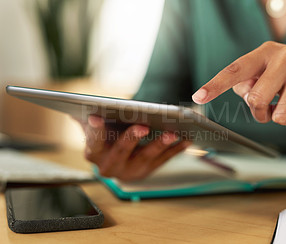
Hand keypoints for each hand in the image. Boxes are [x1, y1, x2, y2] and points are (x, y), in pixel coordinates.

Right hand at [76, 115, 190, 180]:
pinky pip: (163, 160)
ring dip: (160, 145)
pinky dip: (176, 150)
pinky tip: (186, 139)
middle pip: (121, 153)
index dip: (94, 131)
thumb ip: (87, 118)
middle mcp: (110, 166)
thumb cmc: (105, 135)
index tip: (95, 116)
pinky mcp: (148, 171)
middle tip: (143, 126)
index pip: (93, 143)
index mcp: (94, 153)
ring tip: (172, 133)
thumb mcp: (93, 127)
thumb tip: (79, 105)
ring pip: (146, 159)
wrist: (114, 157)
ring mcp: (131, 171)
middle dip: (132, 139)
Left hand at [192, 41, 285, 126]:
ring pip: (280, 116)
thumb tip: (244, 96)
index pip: (236, 70)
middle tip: (269, 108)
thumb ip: (248, 84)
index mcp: (266, 52)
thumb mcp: (268, 72)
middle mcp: (285, 57)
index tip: (198, 96)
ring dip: (281, 118)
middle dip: (259, 112)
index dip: (215, 85)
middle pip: (256, 100)